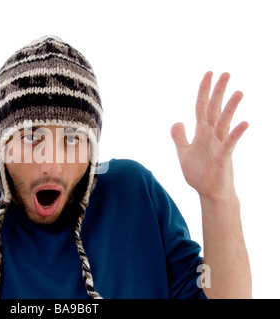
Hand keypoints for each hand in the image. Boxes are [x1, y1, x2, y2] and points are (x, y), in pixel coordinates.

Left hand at [171, 72, 247, 201]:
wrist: (208, 193)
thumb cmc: (199, 173)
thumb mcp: (183, 152)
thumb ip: (179, 137)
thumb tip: (176, 121)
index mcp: (201, 132)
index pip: (201, 107)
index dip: (203, 91)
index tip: (208, 74)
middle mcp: (211, 134)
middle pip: (214, 109)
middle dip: (218, 92)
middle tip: (225, 73)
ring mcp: (219, 144)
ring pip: (224, 122)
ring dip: (230, 108)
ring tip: (238, 91)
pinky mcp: (224, 157)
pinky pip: (230, 143)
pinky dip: (236, 133)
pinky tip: (243, 123)